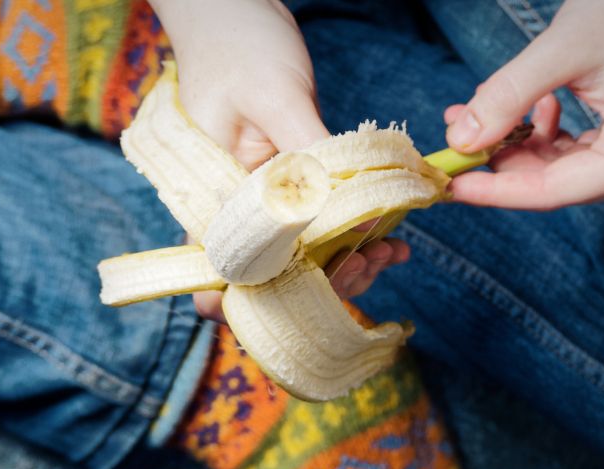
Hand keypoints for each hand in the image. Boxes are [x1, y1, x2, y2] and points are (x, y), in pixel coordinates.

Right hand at [150, 0, 408, 320]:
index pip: (221, 273)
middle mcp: (234, 210)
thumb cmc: (238, 45)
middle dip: (326, 283)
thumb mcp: (275, 97)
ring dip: (348, 264)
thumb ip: (311, 159)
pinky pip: (322, 227)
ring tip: (392, 249)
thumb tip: (353, 219)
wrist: (232, 10)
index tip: (310, 299)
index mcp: (211, 198)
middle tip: (373, 261)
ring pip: (304, 259)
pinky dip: (356, 238)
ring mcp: (263, 202)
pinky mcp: (290, 189)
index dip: (257, 303)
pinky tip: (391, 236)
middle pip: (273, 278)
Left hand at [443, 0, 603, 209]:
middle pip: (557, 184)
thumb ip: (507, 97)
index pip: (553, 192)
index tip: (451, 183)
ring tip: (475, 112)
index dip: (495, 190)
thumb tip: (459, 140)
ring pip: (562, 169)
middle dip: (502, 162)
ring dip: (517, 145)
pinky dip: (543, 133)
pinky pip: (578, 151)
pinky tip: (530, 103)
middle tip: (454, 138)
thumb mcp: (561, 50)